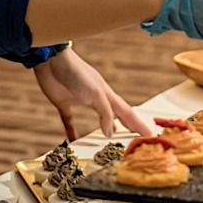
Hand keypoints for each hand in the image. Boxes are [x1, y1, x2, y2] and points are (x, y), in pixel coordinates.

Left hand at [33, 49, 151, 139]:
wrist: (52, 62)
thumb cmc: (76, 74)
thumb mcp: (95, 94)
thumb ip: (105, 113)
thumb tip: (111, 134)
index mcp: (107, 95)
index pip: (126, 113)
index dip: (138, 124)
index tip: (149, 134)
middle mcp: (96, 98)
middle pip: (115, 115)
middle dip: (127, 125)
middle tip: (136, 136)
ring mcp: (80, 100)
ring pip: (96, 117)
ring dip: (104, 127)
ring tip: (111, 137)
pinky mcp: (63, 103)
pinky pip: (69, 121)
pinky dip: (72, 131)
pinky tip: (72, 140)